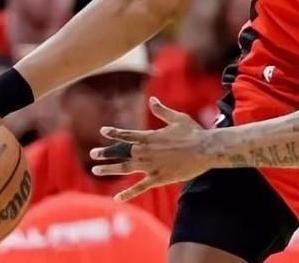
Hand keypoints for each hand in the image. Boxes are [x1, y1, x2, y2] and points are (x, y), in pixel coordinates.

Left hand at [90, 97, 211, 201]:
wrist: (205, 150)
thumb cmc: (194, 132)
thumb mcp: (177, 118)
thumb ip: (162, 111)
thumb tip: (152, 100)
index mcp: (150, 137)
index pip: (127, 134)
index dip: (114, 133)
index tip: (103, 131)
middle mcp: (146, 152)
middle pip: (121, 152)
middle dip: (105, 153)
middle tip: (92, 154)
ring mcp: (151, 166)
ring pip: (125, 168)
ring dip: (109, 169)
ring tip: (96, 170)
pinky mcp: (158, 178)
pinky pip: (139, 187)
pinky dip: (127, 193)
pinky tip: (117, 198)